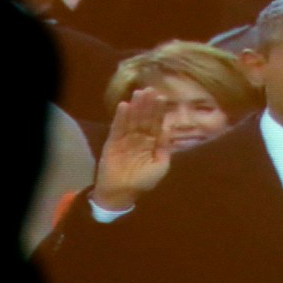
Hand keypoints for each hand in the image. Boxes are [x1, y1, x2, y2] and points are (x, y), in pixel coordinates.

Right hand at [92, 89, 171, 209]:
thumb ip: (165, 149)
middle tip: (150, 89)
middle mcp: (139, 137)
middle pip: (144, 118)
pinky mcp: (113, 141)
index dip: (159, 111)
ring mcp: (126, 138)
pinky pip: (118, 128)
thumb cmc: (143, 181)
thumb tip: (169, 130)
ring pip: (132, 120)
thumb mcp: (160, 166)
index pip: (156, 124)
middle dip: (147, 105)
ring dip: (135, 107)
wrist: (122, 193)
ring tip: (138, 93)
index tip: (161, 97)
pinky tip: (124, 106)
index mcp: (152, 143)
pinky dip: (121, 117)